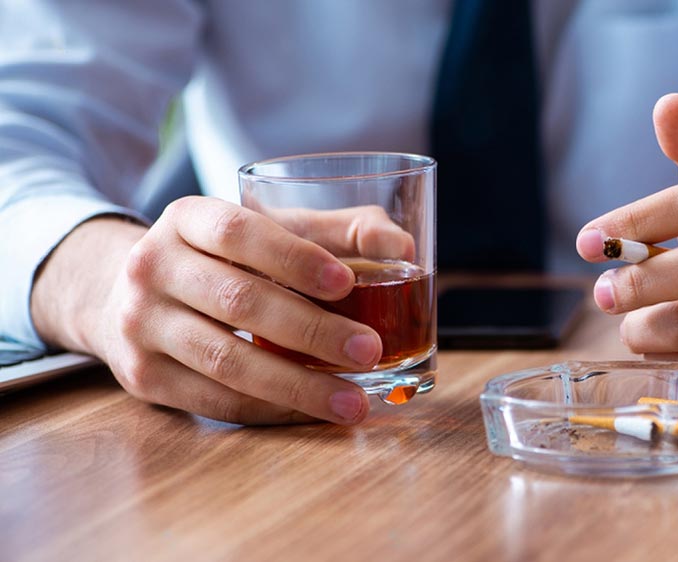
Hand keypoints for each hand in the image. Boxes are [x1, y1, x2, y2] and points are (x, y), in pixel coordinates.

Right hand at [31, 196, 412, 423]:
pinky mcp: (143, 376)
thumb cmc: (225, 259)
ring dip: (297, 385)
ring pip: (226, 360)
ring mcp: (140, 324)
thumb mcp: (270, 230)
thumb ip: (338, 232)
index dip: (294, 258)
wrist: (127, 295)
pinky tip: (314, 412)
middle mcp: (152, 266)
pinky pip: (215, 399)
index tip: (348, 283)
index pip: (240, 231)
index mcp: (187, 217)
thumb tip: (402, 246)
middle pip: (238, 300)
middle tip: (369, 350)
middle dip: (311, 330)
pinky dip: (272, 410)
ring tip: (354, 400)